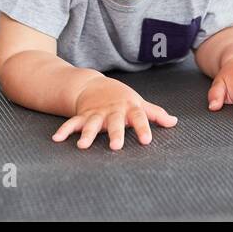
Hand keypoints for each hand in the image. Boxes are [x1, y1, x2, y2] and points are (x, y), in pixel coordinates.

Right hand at [52, 77, 177, 150]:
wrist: (95, 85)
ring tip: (83, 146)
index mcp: (129, 108)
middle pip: (114, 123)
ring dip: (87, 135)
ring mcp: (96, 113)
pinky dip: (65, 130)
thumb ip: (155, 114)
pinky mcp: (83, 115)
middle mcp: (112, 111)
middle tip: (115, 146)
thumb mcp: (139, 103)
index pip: (139, 118)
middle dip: (115, 133)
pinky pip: (73, 123)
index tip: (146, 141)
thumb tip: (174, 122)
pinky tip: (57, 139)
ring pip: (92, 124)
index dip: (143, 128)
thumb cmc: (122, 98)